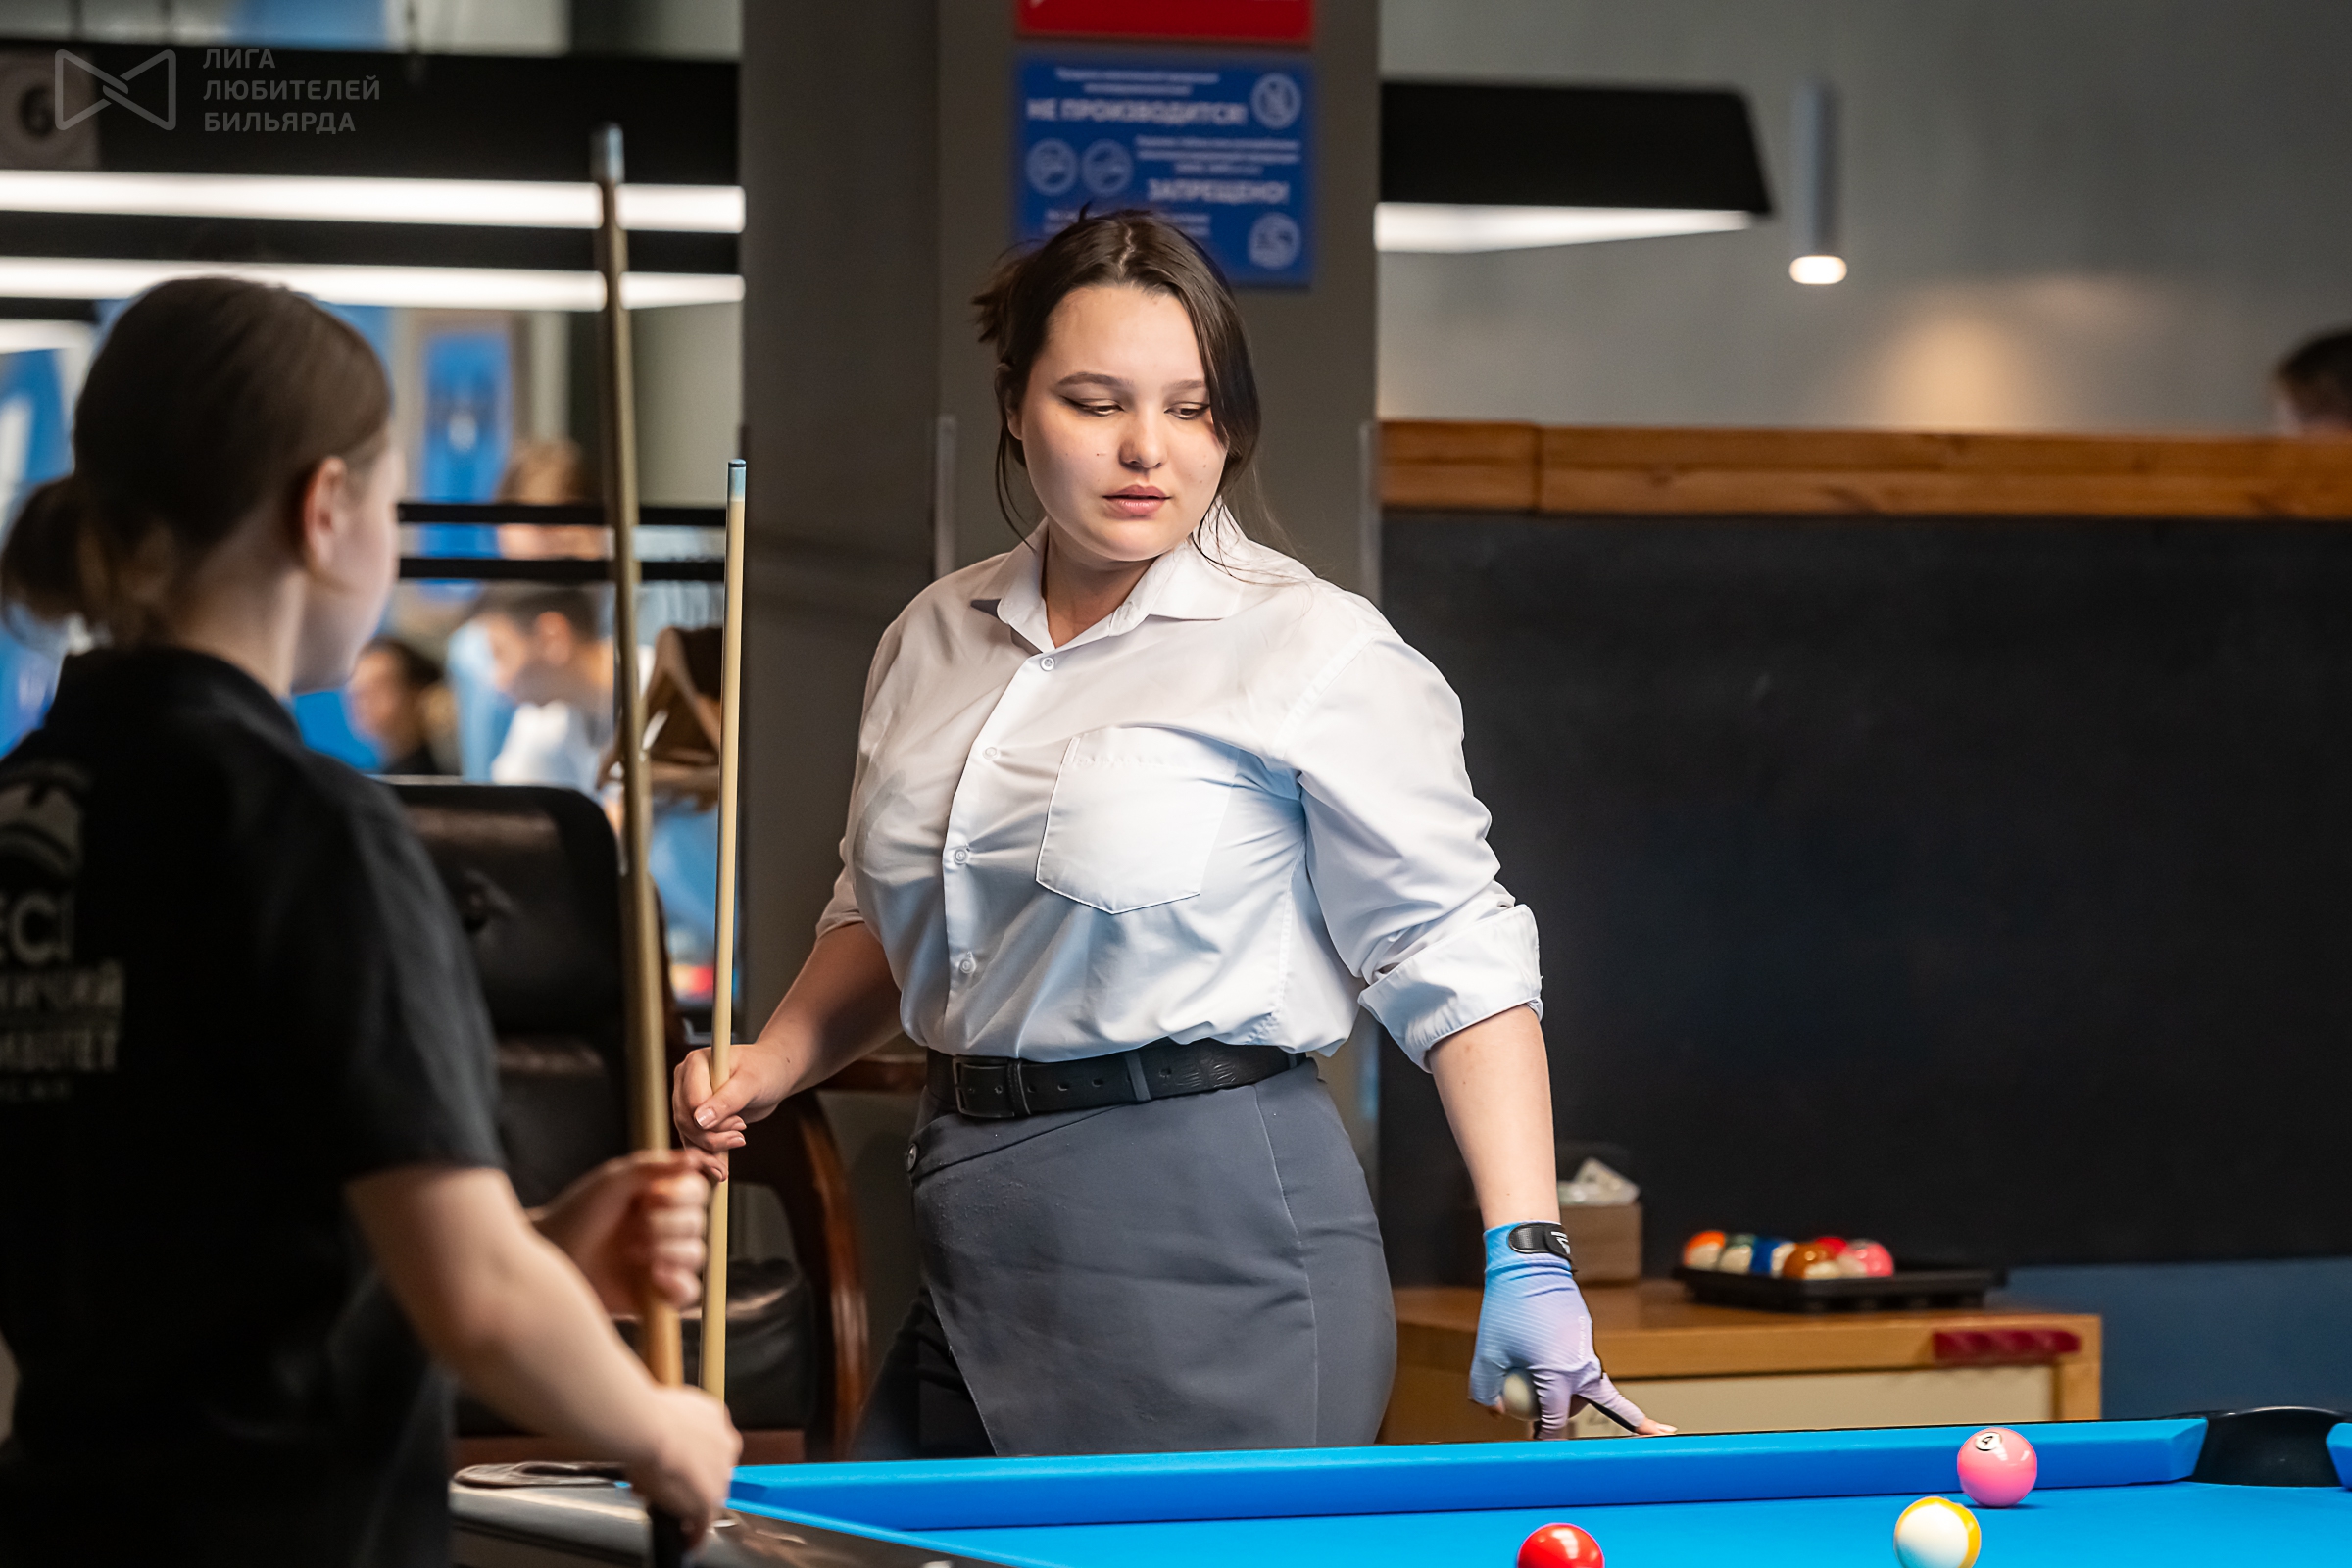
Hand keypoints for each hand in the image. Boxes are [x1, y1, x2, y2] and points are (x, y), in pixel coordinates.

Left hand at [531, 1152, 708, 1314]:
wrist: (553, 1257)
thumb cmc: (577, 1215)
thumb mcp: (613, 1181)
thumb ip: (654, 1166)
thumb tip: (696, 1159)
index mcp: (659, 1200)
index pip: (696, 1192)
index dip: (681, 1195)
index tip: (650, 1197)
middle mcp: (666, 1230)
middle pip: (696, 1223)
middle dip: (668, 1225)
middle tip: (635, 1228)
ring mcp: (663, 1262)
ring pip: (695, 1254)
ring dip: (668, 1250)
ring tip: (633, 1252)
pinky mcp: (656, 1294)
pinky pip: (689, 1292)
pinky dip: (679, 1282)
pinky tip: (654, 1275)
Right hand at [625, 1384, 740, 1544]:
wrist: (648, 1428)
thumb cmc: (647, 1416)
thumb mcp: (667, 1410)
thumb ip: (674, 1428)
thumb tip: (660, 1441)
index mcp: (715, 1417)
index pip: (709, 1444)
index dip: (693, 1458)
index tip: (682, 1466)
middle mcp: (725, 1445)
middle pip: (712, 1470)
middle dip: (692, 1481)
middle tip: (670, 1488)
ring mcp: (720, 1475)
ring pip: (710, 1496)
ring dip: (692, 1507)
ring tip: (672, 1515)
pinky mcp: (709, 1500)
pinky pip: (704, 1525)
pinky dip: (695, 1537)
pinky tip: (688, 1543)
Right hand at [671, 1040, 789, 1181]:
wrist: (773, 1074)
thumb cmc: (765, 1070)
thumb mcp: (751, 1083)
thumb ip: (727, 1101)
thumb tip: (699, 1121)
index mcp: (695, 1064)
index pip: (692, 1103)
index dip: (714, 1121)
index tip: (740, 1125)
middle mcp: (686, 1080)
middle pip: (685, 1120)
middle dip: (711, 1139)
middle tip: (740, 1141)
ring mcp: (688, 1098)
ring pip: (687, 1133)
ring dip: (707, 1151)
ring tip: (725, 1167)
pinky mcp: (695, 1115)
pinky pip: (693, 1139)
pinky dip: (705, 1155)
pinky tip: (719, 1168)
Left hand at [1469, 1223, 1675, 1439]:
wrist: (1530, 1264)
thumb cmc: (1505, 1309)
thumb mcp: (1486, 1353)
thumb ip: (1485, 1390)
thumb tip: (1495, 1413)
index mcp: (1558, 1376)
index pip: (1556, 1421)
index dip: (1545, 1437)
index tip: (1537, 1443)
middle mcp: (1581, 1367)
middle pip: (1581, 1406)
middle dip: (1568, 1417)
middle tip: (1552, 1427)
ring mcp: (1586, 1349)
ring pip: (1586, 1385)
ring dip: (1575, 1396)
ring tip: (1559, 1403)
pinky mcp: (1584, 1334)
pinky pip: (1579, 1362)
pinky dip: (1569, 1369)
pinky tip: (1548, 1359)